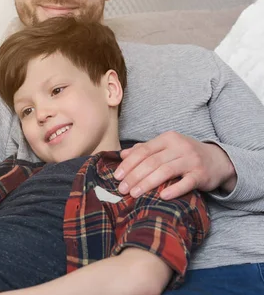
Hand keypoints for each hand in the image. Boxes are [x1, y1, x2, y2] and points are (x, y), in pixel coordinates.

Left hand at [114, 131, 236, 199]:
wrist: (218, 160)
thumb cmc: (185, 154)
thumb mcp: (166, 147)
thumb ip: (145, 149)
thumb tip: (123, 155)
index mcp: (168, 138)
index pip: (143, 150)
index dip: (129, 164)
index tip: (117, 176)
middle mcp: (179, 147)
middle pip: (152, 161)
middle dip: (134, 176)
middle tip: (122, 189)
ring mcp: (191, 160)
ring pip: (165, 171)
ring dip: (147, 183)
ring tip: (134, 194)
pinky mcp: (201, 175)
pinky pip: (186, 183)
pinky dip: (174, 189)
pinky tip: (162, 197)